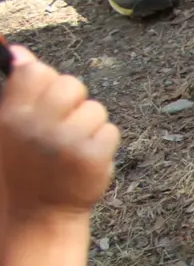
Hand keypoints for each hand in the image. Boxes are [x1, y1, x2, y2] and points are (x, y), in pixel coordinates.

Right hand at [0, 46, 117, 219]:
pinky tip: (87, 158)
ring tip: (73, 146)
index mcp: (12, 114)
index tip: (47, 102)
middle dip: (73, 101)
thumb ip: (18, 90)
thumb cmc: (27, 164)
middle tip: (64, 126)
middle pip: (71, 84)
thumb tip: (21, 52)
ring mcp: (66, 141)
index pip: (37, 71)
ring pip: (95, 108)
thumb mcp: (11, 126)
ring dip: (90, 125)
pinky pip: (110, 130)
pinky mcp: (92, 157)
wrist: (39, 212)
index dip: (48, 83)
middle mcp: (37, 125)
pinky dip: (103, 143)